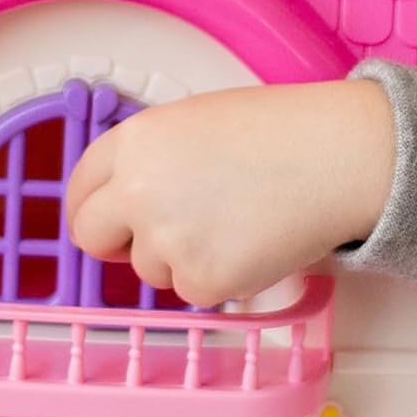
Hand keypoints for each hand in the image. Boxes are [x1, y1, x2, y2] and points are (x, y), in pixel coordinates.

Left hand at [64, 81, 393, 307]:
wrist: (336, 158)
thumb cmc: (282, 134)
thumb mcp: (195, 124)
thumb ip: (152, 160)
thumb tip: (131, 202)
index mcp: (134, 142)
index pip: (80, 188)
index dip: (93, 209)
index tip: (107, 223)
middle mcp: (138, 192)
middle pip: (93, 237)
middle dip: (118, 244)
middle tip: (158, 242)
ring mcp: (167, 240)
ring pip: (152, 270)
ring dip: (184, 258)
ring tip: (235, 224)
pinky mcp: (203, 280)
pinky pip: (195, 293)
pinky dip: (222, 279)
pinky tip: (253, 244)